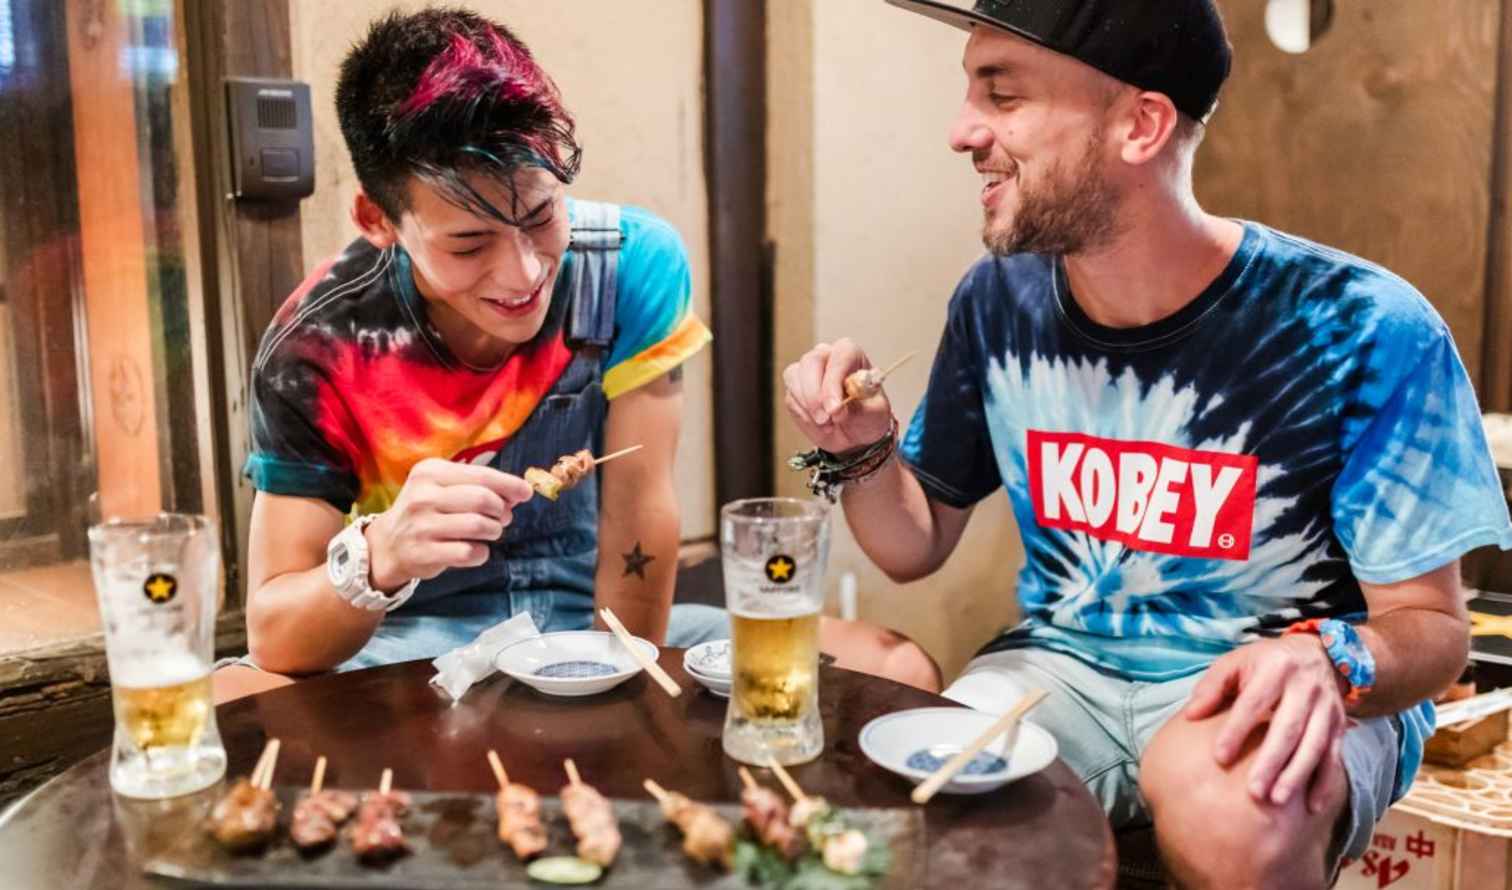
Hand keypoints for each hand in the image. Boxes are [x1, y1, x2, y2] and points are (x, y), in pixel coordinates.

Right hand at [365, 458, 533, 589]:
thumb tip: (519, 491)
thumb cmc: (426, 511)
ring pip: (478, 526)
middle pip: (483, 500)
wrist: (388, 544)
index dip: (509, 485)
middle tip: (502, 518)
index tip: (525, 493)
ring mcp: (421, 525)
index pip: (481, 475)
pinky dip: (481, 553)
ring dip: (494, 531)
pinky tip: (476, 550)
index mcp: (430, 472)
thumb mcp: (443, 487)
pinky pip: (469, 553)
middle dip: (501, 510)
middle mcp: (423, 496)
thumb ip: (478, 485)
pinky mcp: (424, 553)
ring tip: (490, 532)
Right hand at [782, 339, 892, 452]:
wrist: (854, 434)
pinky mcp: (794, 388)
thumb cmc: (867, 416)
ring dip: (809, 408)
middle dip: (815, 395)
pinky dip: (804, 416)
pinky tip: (820, 425)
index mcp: (851, 354)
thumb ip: (859, 409)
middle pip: (811, 362)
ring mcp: (807, 370)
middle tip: (826, 420)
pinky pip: (791, 399)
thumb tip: (837, 409)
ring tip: (828, 426)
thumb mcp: (874, 415)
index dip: (834, 382)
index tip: (835, 408)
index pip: (840, 358)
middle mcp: (826, 356)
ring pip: (795, 378)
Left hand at [1183, 636, 1350, 811]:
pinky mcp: (1339, 724)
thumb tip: (1190, 716)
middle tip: (1253, 791)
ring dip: (1296, 775)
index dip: (1237, 730)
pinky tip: (1312, 806)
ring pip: (1314, 745)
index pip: (1254, 703)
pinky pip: (1334, 756)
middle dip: (1271, 762)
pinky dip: (1325, 782)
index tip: (1219, 758)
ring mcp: (1326, 707)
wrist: (1316, 654)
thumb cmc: (1264, 662)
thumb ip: (1212, 687)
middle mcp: (1305, 687)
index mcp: (1275, 668)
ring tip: (1277, 801)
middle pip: (1288, 729)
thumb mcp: (1235, 662)